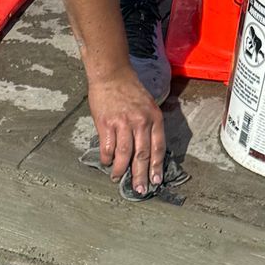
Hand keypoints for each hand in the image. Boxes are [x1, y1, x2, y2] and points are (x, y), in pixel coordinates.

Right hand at [88, 67, 165, 195]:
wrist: (111, 75)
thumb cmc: (129, 90)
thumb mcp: (147, 106)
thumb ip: (148, 126)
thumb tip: (144, 151)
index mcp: (154, 118)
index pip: (157, 148)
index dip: (156, 167)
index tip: (155, 181)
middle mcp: (141, 122)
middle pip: (142, 155)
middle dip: (140, 175)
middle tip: (139, 190)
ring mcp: (123, 123)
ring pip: (124, 154)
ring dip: (120, 170)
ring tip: (117, 178)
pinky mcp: (107, 123)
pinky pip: (108, 147)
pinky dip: (107, 158)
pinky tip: (106, 163)